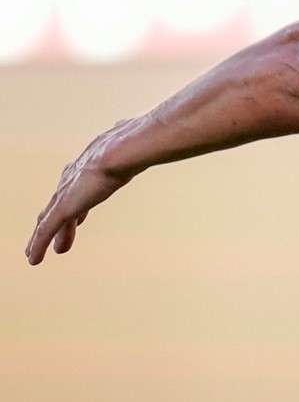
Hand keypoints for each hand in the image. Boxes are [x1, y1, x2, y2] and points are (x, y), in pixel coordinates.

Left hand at [24, 119, 141, 264]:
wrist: (124, 151)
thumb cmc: (137, 147)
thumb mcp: (141, 150)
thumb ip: (144, 149)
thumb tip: (160, 140)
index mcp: (90, 165)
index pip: (77, 187)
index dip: (75, 203)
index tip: (77, 218)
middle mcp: (73, 178)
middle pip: (59, 204)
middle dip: (57, 223)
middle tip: (59, 241)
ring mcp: (66, 193)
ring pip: (48, 220)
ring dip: (43, 237)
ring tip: (37, 255)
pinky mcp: (63, 208)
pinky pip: (46, 231)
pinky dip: (38, 245)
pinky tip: (35, 260)